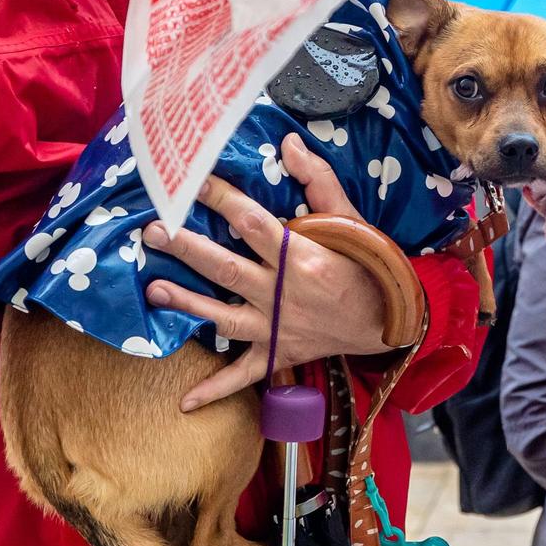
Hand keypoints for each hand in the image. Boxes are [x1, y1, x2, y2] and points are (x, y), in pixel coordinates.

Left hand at [144, 134, 390, 410]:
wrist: (392, 320)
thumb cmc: (369, 264)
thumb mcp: (350, 218)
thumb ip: (317, 180)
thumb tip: (287, 143)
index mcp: (299, 256)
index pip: (251, 222)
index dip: (220, 198)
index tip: (191, 180)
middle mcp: (282, 293)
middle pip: (225, 267)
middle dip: (186, 249)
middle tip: (153, 231)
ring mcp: (276, 327)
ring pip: (223, 317)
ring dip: (188, 305)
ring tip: (154, 290)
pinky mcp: (278, 353)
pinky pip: (244, 375)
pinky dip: (216, 390)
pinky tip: (185, 402)